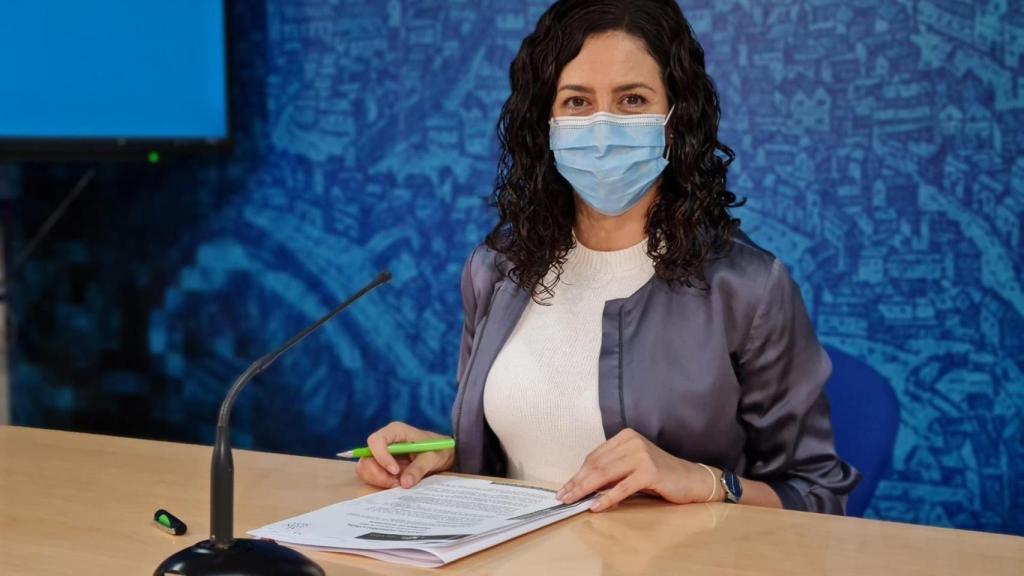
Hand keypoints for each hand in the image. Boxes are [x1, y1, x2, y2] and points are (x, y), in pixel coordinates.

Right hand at [354, 421, 454, 488]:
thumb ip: (419, 468)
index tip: (395, 471)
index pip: (376, 441)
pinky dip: (381, 483)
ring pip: (366, 468)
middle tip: (396, 483)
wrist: (442, 455)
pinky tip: (396, 484)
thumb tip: (404, 483)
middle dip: (378, 474)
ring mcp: (381, 454)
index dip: (381, 457)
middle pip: (367, 457)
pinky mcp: (381, 465)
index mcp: (395, 431)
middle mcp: (384, 441)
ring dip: (379, 480)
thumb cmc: (438, 449)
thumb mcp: (433, 458)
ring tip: (398, 484)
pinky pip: (371, 476)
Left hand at [555, 428, 718, 511]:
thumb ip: (611, 470)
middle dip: (577, 483)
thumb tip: (582, 485)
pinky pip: (622, 488)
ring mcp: (642, 455)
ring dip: (586, 490)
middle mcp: (632, 442)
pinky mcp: (650, 472)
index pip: (594, 456)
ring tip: (573, 502)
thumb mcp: (631, 466)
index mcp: (625, 436)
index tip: (564, 488)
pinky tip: (595, 506)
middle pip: (596, 465)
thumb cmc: (659, 475)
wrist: (691, 479)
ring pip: (605, 474)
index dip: (577, 474)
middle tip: (563, 497)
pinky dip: (607, 498)